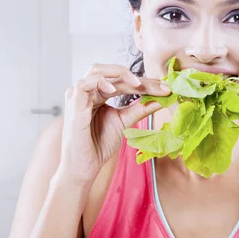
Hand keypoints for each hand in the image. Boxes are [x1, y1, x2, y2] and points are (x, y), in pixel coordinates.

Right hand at [58, 64, 170, 184]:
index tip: (166, 88)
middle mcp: (89, 91)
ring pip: (97, 70)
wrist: (85, 167)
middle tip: (159, 86)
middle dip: (138, 78)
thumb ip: (141, 108)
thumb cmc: (99, 145)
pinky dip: (100, 82)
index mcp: (100, 94)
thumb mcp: (126, 122)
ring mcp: (79, 96)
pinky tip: (113, 88)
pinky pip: (83, 84)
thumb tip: (162, 97)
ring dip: (120, 74)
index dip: (145, 83)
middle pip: (113, 73)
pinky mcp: (73, 105)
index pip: (124, 81)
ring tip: (138, 84)